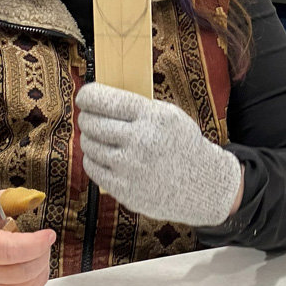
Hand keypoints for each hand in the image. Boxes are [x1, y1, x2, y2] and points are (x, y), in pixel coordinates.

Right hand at [0, 191, 55, 285]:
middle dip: (42, 254)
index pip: (8, 250)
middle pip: (21, 271)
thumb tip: (33, 198)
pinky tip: (34, 266)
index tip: (48, 234)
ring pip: (27, 285)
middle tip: (44, 241)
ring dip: (42, 267)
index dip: (34, 244)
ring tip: (38, 252)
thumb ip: (9, 198)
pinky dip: (37, 280)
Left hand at [77, 83, 242, 225]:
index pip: (106, 100)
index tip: (84, 97)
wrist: (202, 184)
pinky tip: (102, 155)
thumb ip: (137, 107)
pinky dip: (92, 158)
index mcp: (152, 117)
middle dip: (87, 117)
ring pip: (89, 145)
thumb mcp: (169, 115)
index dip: (87, 96)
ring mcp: (131, 167)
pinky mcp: (124, 189)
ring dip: (90, 138)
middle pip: (92, 123)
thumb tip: (97, 99)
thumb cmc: (182, 145)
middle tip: (90, 117)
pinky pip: (92, 167)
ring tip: (99, 137)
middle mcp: (140, 141)